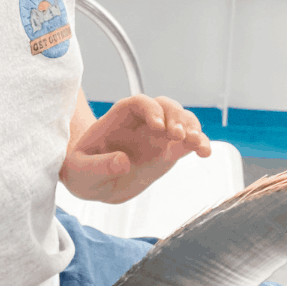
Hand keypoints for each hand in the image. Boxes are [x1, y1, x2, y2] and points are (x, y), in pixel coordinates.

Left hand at [60, 94, 210, 204]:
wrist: (93, 182)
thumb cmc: (81, 171)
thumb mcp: (81, 171)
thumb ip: (98, 166)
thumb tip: (122, 162)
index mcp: (118, 120)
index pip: (138, 103)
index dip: (151, 109)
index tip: (158, 126)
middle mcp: (141, 123)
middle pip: (165, 106)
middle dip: (175, 117)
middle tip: (179, 135)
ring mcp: (157, 136)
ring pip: (181, 121)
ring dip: (193, 128)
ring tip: (198, 144)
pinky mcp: (168, 152)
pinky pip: (188, 143)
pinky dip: (199, 144)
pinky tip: (205, 152)